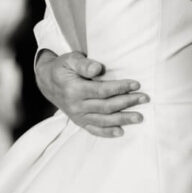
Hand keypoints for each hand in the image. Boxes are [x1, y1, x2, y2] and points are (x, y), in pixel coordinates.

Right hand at [35, 50, 149, 137]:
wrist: (47, 81)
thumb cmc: (63, 67)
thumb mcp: (70, 59)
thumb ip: (83, 63)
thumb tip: (98, 68)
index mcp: (74, 89)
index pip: (102, 90)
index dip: (120, 88)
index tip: (136, 84)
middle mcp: (76, 106)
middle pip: (106, 107)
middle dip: (127, 102)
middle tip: (144, 98)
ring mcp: (77, 116)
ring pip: (103, 121)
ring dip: (122, 119)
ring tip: (140, 117)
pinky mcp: (78, 121)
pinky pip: (93, 130)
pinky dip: (107, 133)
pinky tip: (121, 132)